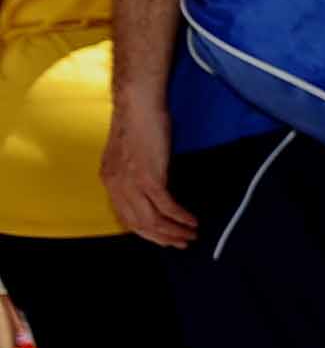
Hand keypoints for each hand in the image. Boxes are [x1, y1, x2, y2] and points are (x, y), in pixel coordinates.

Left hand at [103, 98, 193, 248]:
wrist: (137, 104)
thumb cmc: (138, 122)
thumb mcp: (129, 152)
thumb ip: (134, 172)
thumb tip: (151, 187)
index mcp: (109, 180)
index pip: (125, 217)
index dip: (146, 232)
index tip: (164, 238)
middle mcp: (116, 185)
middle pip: (138, 224)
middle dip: (161, 238)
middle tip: (181, 243)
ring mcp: (131, 182)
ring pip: (152, 220)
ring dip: (173, 231)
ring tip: (191, 234)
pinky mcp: (149, 177)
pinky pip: (166, 206)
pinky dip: (180, 217)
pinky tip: (192, 221)